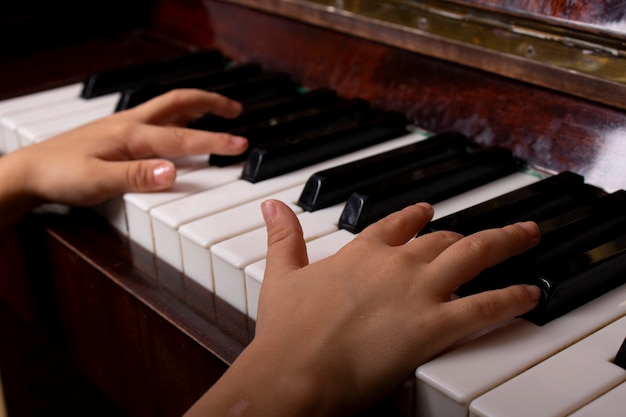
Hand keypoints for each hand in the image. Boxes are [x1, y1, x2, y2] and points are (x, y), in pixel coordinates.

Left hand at [8, 88, 246, 205]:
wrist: (30, 171)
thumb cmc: (60, 175)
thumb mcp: (98, 181)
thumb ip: (137, 176)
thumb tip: (173, 172)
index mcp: (131, 135)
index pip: (181, 137)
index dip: (214, 140)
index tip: (241, 144)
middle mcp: (131, 124)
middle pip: (179, 102)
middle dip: (212, 103)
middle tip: (237, 109)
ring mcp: (125, 126)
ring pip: (169, 106)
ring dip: (197, 104)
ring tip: (219, 109)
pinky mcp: (119, 133)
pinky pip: (157, 117)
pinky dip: (178, 114)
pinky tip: (179, 124)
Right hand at [186, 200, 540, 416]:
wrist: (296, 370)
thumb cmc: (287, 330)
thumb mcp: (281, 275)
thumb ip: (282, 237)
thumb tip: (271, 206)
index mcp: (361, 253)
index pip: (396, 224)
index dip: (415, 216)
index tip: (427, 212)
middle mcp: (395, 264)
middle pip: (442, 239)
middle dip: (466, 233)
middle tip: (486, 231)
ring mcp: (418, 292)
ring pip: (474, 256)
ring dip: (505, 243)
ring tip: (527, 235)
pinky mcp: (435, 326)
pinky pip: (485, 307)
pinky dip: (512, 299)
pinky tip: (529, 295)